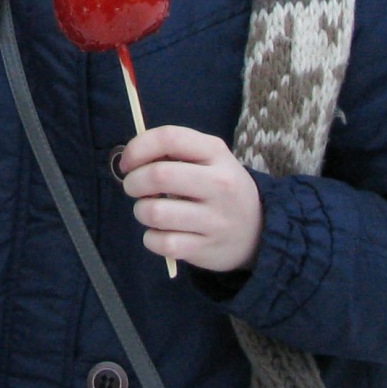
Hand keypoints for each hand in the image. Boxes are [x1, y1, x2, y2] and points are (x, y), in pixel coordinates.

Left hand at [119, 126, 263, 274]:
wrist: (258, 230)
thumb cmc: (219, 188)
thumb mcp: (209, 159)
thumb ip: (174, 151)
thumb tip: (130, 158)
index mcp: (216, 153)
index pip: (169, 138)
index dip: (138, 148)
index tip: (128, 162)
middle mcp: (219, 184)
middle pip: (158, 176)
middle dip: (133, 182)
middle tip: (134, 188)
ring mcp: (215, 219)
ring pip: (155, 213)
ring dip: (141, 211)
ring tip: (150, 211)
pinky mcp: (206, 249)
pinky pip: (162, 243)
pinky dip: (151, 239)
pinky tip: (160, 233)